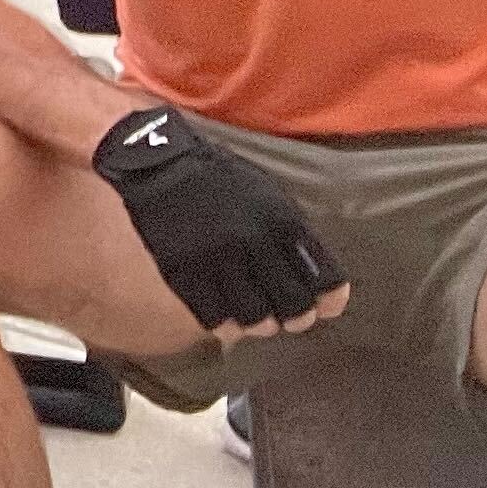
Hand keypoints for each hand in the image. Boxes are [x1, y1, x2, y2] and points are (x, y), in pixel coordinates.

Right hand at [93, 106, 347, 338]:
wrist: (158, 162)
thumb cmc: (219, 180)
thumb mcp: (268, 195)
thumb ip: (293, 236)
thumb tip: (319, 283)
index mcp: (282, 221)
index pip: (326, 281)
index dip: (328, 299)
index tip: (324, 304)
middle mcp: (253, 243)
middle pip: (294, 307)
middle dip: (296, 316)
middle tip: (287, 314)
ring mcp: (217, 260)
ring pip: (255, 319)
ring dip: (261, 322)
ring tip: (255, 312)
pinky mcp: (184, 273)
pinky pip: (215, 319)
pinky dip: (226, 324)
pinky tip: (226, 315)